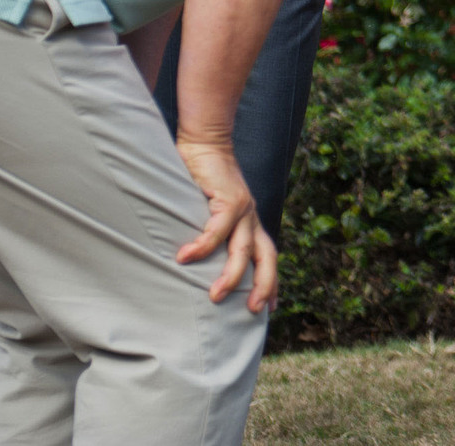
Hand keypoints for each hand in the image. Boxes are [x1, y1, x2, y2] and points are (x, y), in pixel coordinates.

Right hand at [175, 137, 277, 311]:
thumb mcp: (207, 213)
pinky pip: (217, 229)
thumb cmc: (201, 181)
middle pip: (267, 257)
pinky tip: (184, 258)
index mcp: (250, 223)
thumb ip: (208, 233)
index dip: (270, 281)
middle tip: (254, 311)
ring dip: (231, 275)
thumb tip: (190, 265)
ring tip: (215, 296)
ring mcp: (243, 208)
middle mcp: (252, 218)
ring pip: (243, 249)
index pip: (267, 257)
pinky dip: (202, 246)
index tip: (269, 308)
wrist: (205, 143)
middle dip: (264, 285)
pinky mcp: (229, 198)